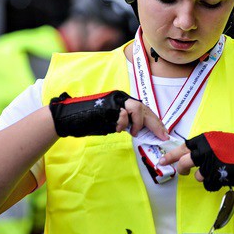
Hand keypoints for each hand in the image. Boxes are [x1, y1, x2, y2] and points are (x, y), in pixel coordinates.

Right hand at [49, 91, 167, 138]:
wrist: (70, 118)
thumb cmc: (89, 122)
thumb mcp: (111, 122)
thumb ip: (125, 123)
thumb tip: (141, 131)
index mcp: (122, 100)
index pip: (144, 110)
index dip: (155, 121)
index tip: (163, 132)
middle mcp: (120, 98)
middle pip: (144, 108)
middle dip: (156, 124)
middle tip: (163, 136)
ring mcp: (115, 100)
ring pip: (137, 108)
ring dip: (138, 123)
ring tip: (133, 132)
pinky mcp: (109, 104)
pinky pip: (123, 115)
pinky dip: (122, 124)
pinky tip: (117, 128)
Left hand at [161, 131, 233, 190]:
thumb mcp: (222, 142)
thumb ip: (206, 147)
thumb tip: (191, 154)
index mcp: (206, 139)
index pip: (182, 147)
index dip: (171, 155)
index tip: (162, 161)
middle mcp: (205, 150)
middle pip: (183, 163)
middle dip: (182, 170)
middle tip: (184, 173)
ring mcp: (210, 164)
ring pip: (197, 176)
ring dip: (205, 177)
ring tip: (219, 171)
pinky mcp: (216, 177)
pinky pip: (208, 184)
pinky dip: (214, 183)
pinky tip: (224, 177)